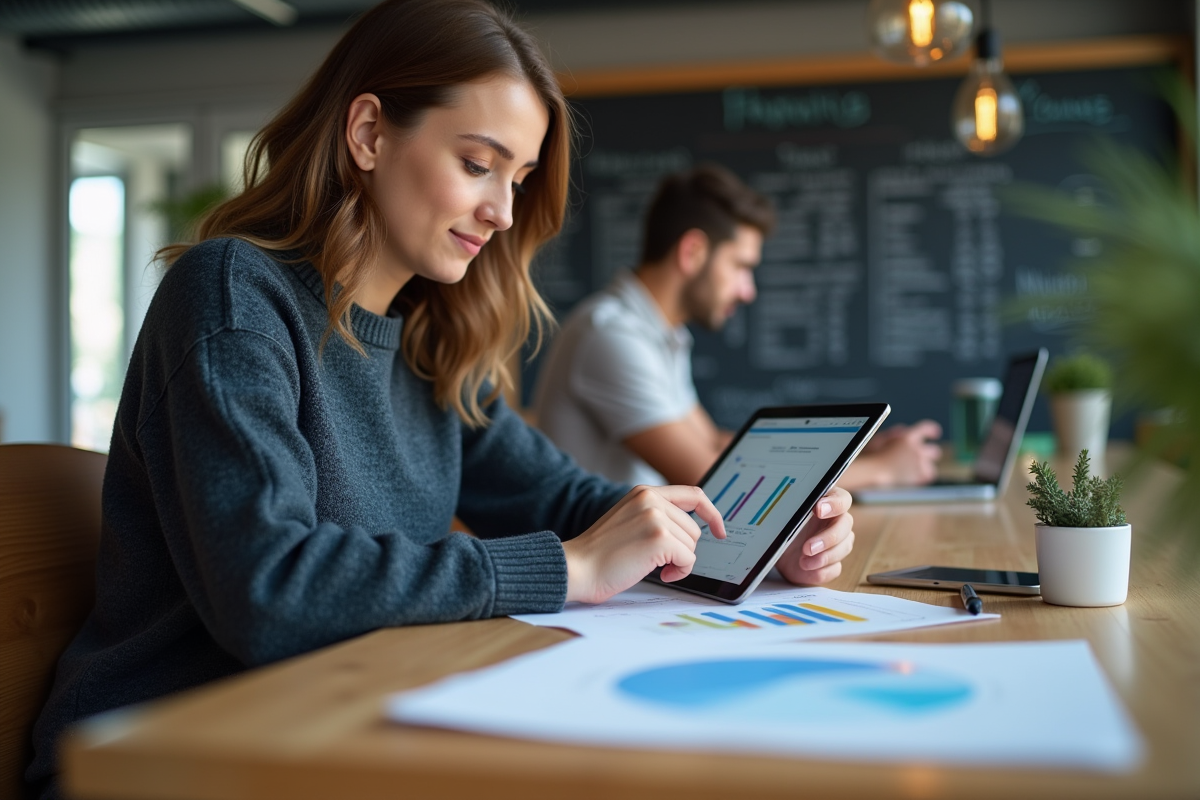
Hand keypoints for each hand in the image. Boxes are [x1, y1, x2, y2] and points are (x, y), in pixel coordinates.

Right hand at [562, 485, 725, 603]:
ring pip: (693, 545)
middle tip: (659, 561)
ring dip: (679, 562)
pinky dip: (679, 572)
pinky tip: (660, 574)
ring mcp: (655, 517)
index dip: (712, 513)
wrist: (577, 568)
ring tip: (653, 567)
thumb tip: (691, 530)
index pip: (693, 494)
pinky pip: (689, 559)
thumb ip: (656, 516)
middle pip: (694, 528)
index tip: (719, 530)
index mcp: (644, 492)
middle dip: (683, 550)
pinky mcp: (659, 538)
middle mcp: (651, 499)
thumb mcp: (629, 521)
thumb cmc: (600, 554)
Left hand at [776, 487, 853, 585]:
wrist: (772, 549)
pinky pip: (835, 568)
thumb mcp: (782, 512)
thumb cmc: (779, 525)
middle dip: (828, 537)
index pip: (842, 500)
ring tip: (803, 561)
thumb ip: (793, 504)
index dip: (834, 504)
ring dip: (824, 557)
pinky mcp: (831, 564)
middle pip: (846, 525)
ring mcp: (836, 544)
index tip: (818, 510)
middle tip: (808, 547)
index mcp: (827, 503)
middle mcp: (836, 522)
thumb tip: (793, 500)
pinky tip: (806, 568)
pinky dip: (820, 570)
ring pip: (844, 548)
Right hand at [865, 420, 942, 486]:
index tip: (935, 433)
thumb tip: (903, 430)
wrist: (872, 472)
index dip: (932, 430)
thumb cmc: (870, 455)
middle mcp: (916, 449)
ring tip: (915, 470)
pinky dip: (923, 477)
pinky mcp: (918, 477)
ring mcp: (918, 464)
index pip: (926, 428)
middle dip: (929, 454)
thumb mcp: (879, 438)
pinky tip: (916, 478)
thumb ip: (894, 433)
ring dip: (926, 467)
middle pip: (933, 451)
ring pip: (931, 466)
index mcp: (907, 437)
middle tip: (921, 457)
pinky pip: (928, 476)